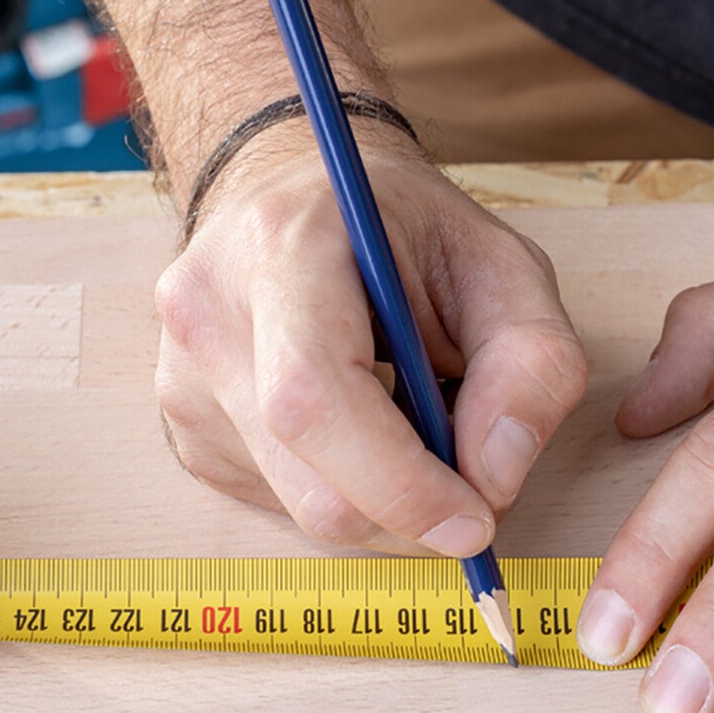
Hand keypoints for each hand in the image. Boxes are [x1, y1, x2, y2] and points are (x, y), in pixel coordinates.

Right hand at [154, 123, 587, 554]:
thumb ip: (531, 362)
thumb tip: (494, 478)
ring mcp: (181, 374)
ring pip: (298, 508)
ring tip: (404, 419)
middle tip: (470, 483)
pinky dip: (340, 489)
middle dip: (409, 510)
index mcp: (278, 247)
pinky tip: (354, 424)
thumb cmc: (399, 228)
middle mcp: (208, 311)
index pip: (313, 399)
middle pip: (307, 481)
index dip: (399, 483)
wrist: (292, 193)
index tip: (476, 519)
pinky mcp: (184, 426)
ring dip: (379, 500)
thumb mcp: (501, 264)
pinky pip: (278, 504)